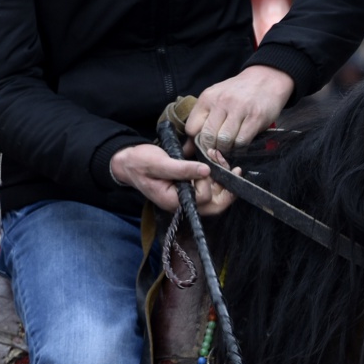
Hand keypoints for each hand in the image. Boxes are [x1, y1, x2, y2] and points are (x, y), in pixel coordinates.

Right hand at [109, 143, 241, 215]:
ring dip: (223, 178)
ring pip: (216, 196)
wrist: (129, 162)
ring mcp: (188, 198)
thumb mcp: (159, 163)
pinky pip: (211, 188)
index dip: (207, 182)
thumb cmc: (140, 163)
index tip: (203, 164)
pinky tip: (217, 160)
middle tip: (234, 168)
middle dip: (227, 187)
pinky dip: (218, 176)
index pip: (202, 198)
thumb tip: (206, 170)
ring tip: (220, 157)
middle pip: (215, 205)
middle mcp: (184, 204)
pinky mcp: (191, 189)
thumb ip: (182, 169)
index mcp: (174, 202)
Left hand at [183, 66, 294, 155]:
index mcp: (208, 98)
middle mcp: (222, 102)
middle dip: (211, 147)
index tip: (204, 143)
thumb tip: (187, 149)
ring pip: (224, 141)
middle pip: (207, 136)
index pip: (192, 128)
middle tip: (218, 149)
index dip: (196, 140)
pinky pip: (242, 141)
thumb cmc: (238, 92)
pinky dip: (240, 147)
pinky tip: (241, 141)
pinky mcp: (255, 117)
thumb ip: (201, 121)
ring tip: (230, 145)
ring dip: (227, 149)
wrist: (266, 79)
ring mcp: (239, 109)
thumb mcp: (216, 100)